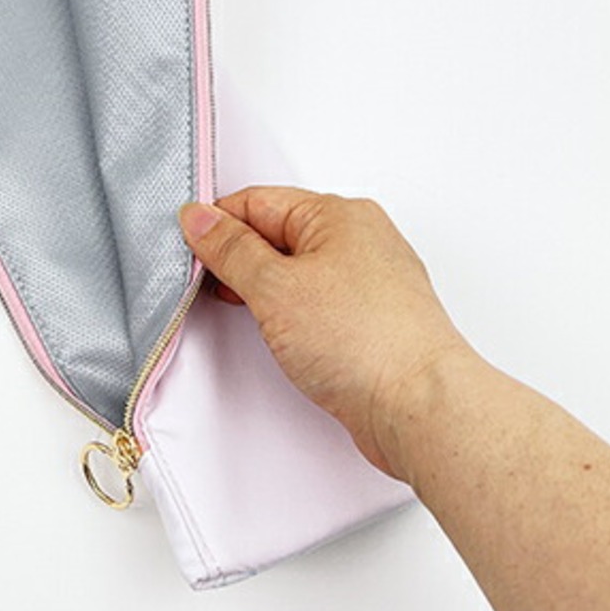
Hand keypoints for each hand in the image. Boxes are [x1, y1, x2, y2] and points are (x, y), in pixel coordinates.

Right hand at [177, 187, 473, 479]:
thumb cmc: (364, 343)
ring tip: (246, 316)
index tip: (187, 252)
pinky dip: (291, 314)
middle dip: (239, 260)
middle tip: (208, 289)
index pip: (258, 201)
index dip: (216, 225)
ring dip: (266, 291)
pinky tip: (281, 336)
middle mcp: (360, 239)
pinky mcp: (374, 321)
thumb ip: (231, 249)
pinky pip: (318, 302)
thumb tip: (199, 218)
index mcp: (338, 214)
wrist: (422, 409)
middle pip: (278, 234)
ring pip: (298, 271)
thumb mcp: (275, 287)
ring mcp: (371, 281)